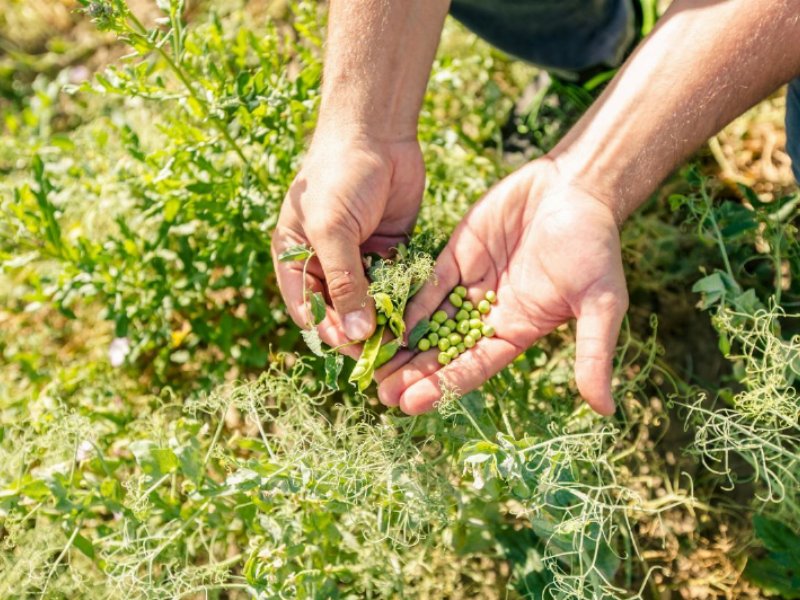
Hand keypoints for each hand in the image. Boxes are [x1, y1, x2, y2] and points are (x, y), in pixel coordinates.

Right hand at [271, 132, 424, 355]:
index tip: (352, 350)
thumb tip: (357, 332)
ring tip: (403, 343)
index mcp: (297, 258)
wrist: (376, 133)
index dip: (328, 331)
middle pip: (342, 311)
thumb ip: (345, 281)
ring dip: (384, 321)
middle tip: (383, 354)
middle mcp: (327, 263)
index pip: (308, 309)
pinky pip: (397, 284)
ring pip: (371, 302)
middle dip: (360, 332)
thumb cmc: (339, 177)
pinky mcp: (390, 251)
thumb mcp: (332, 229)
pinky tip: (418, 317)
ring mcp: (359, 258)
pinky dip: (405, 300)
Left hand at [376, 158, 627, 414]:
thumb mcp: (602, 303)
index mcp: (518, 331)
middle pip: (443, 351)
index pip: (474, 366)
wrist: (577, 187)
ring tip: (370, 364)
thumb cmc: (596, 246)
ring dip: (401, 343)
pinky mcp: (456, 255)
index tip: (411, 404)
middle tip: (379, 393)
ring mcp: (471, 285)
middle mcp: (489, 314)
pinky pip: (427, 284)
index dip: (443, 386)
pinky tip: (380, 317)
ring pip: (429, 320)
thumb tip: (606, 410)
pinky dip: (406, 301)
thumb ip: (594, 353)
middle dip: (412, 372)